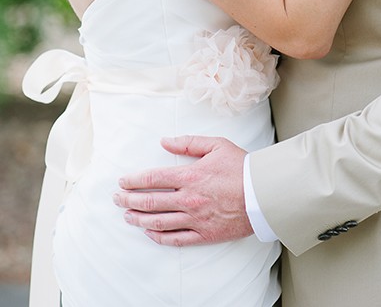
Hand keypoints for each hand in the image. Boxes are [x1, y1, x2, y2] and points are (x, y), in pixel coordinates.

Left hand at [113, 136, 251, 245]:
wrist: (263, 193)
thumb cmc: (241, 166)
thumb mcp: (216, 145)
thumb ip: (188, 143)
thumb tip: (164, 141)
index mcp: (190, 175)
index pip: (152, 178)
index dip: (133, 180)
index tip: (122, 181)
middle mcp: (189, 199)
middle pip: (150, 201)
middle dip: (129, 200)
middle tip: (117, 198)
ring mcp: (195, 219)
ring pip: (159, 222)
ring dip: (139, 219)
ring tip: (127, 216)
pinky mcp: (204, 234)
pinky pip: (176, 239)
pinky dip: (159, 237)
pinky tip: (150, 233)